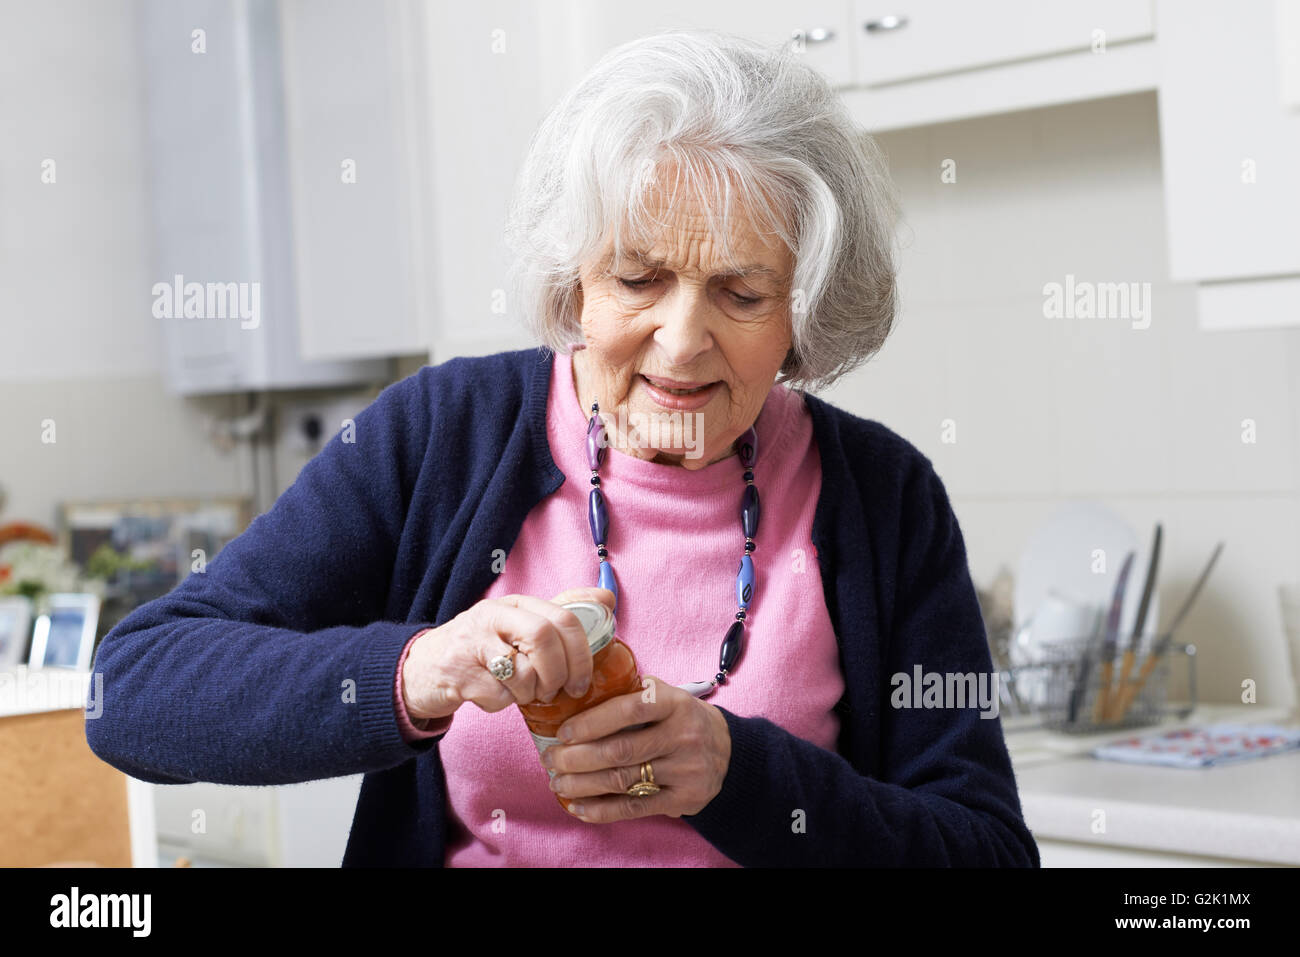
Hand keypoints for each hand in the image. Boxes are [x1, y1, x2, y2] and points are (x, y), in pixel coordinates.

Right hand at [400, 587, 614, 721]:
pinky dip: (504, 705)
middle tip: (557, 692)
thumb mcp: (518, 624)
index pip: (563, 618)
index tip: (582, 680)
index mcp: (515, 604)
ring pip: (523, 673)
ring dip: (530, 694)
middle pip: (544, 638)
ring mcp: (472, 644)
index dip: (582, 653)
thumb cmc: (481, 648)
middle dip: (559, 673)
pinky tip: (494, 696)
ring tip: (521, 693)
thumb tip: (607, 598)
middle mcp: (492, 617)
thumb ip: (560, 612)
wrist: (421, 669)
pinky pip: (499, 697)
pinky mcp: (457, 674)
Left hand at [542, 676, 731, 821]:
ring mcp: (685, 770)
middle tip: (551, 760)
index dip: (592, 721)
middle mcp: (682, 735)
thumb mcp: (668, 696)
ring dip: (582, 784)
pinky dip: (601, 810)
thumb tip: (577, 698)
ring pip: (622, 780)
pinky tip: (578, 807)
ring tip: (557, 782)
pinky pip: (635, 808)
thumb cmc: (682, 720)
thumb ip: (632, 694)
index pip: (630, 709)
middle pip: (620, 750)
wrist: (729, 752)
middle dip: (577, 758)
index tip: (563, 731)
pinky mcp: (683, 799)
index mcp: (675, 703)